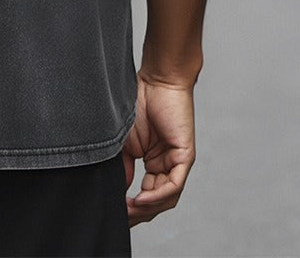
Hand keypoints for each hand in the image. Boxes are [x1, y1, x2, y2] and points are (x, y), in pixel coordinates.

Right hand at [120, 74, 195, 225]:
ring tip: (128, 210)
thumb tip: (121, 191)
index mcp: (154, 164)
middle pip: (157, 202)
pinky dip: (157, 195)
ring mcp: (177, 163)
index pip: (146, 196)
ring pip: (166, 198)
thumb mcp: (125, 142)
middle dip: (138, 213)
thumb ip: (125, 167)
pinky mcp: (185, 157)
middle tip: (120, 218)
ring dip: (147, 208)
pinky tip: (141, 198)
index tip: (114, 213)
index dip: (131, 208)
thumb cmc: (139, 103)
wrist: (156, 80)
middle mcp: (167, 166)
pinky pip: (174, 185)